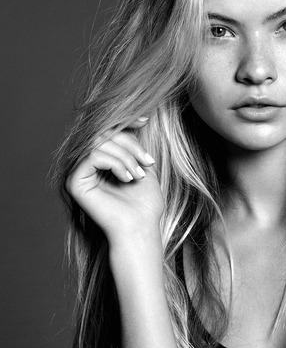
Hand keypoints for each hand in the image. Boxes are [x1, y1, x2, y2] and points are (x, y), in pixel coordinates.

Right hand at [65, 117, 163, 242]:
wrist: (141, 228)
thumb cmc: (145, 205)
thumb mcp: (144, 167)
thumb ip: (135, 146)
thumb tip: (137, 119)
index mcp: (100, 162)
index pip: (108, 130)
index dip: (125, 121)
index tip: (145, 120)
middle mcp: (86, 165)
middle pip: (103, 132)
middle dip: (130, 144)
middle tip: (148, 162)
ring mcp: (78, 173)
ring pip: (99, 142)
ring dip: (125, 156)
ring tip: (138, 175)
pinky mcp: (75, 182)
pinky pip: (93, 155)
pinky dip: (115, 163)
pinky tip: (127, 178)